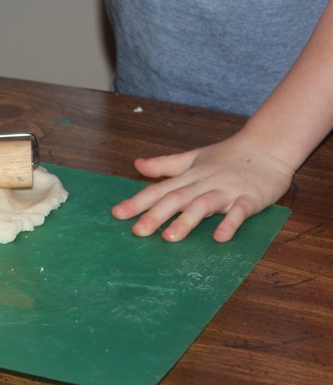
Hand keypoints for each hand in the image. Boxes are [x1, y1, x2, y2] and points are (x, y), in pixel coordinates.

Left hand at [111, 129, 294, 241]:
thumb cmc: (227, 156)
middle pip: (176, 199)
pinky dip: (230, 223)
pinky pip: (239, 212)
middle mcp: (203, 183)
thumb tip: (137, 164)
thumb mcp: (192, 158)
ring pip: (203, 205)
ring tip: (169, 237)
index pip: (159, 190)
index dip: (138, 202)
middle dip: (156, 215)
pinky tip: (219, 237)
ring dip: (186, 221)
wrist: (268, 147)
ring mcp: (226, 190)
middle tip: (137, 231)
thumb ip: (164, 165)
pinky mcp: (249, 198)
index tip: (117, 214)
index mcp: (188, 176)